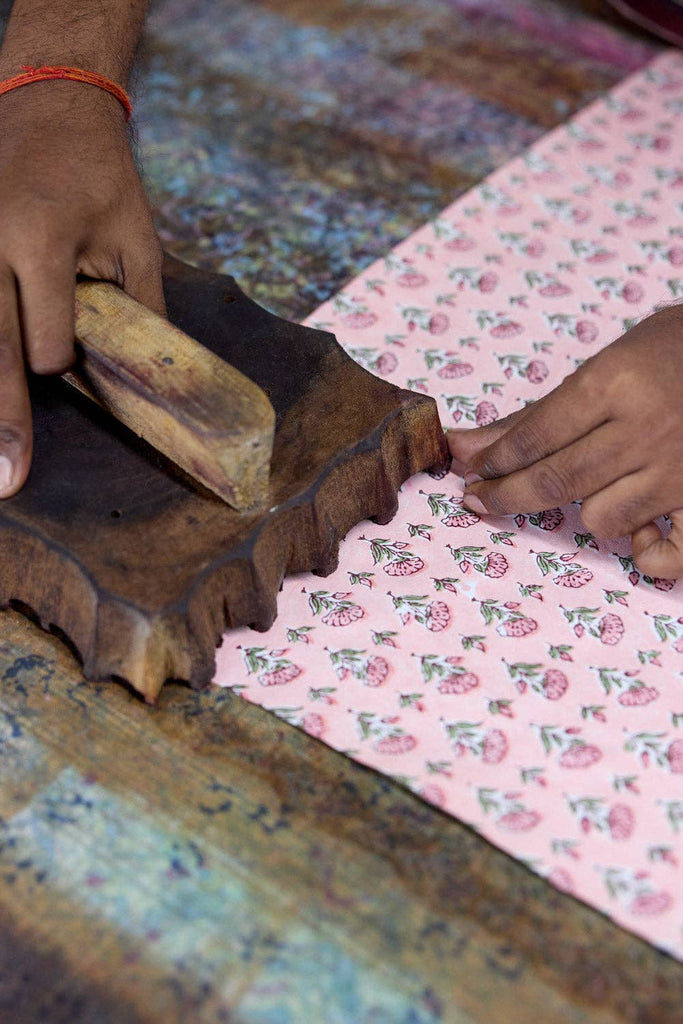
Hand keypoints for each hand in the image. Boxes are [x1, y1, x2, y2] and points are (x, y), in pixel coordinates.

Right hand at [0, 81, 164, 497]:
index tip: (66, 359)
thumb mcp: (138, 239)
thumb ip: (141, 310)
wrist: (47, 102)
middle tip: (7, 479)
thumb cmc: (101, 176)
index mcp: (42, 242)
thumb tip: (148, 379)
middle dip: (3, 420)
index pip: (46, 341)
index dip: (62, 363)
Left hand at [447, 305, 682, 577]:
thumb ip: (542, 411)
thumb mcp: (613, 360)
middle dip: (505, 495)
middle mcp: (645, 429)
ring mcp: (680, 470)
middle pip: (554, 481)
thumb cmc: (682, 349)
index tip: (473, 469)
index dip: (494, 459)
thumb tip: (465, 446)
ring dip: (589, 509)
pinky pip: (665, 556)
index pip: (534, 435)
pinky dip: (648, 554)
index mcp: (615, 382)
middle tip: (481, 499)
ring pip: (601, 519)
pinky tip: (644, 534)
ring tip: (601, 486)